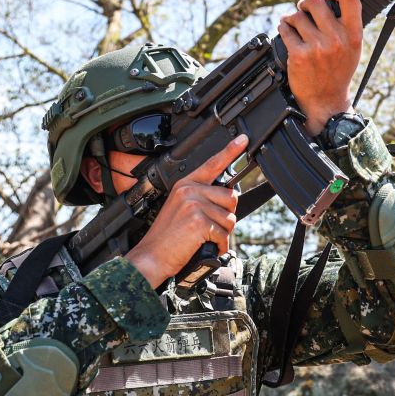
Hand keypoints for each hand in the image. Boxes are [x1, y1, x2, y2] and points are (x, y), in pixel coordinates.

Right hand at [126, 135, 246, 287]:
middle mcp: (190, 190)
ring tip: (203, 237)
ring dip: (222, 233)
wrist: (151, 255)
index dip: (230, 151)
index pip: (212, 164)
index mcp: (185, 184)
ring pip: (230, 218)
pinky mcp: (199, 222)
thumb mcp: (180, 208)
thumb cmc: (166, 237)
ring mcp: (194, 205)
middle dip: (226, 215)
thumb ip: (200, 197)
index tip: (243, 139)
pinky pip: (224, 234)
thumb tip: (228, 199)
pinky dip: (220, 245)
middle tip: (208, 227)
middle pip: (230, 197)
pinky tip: (205, 246)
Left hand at [277, 0, 362, 136]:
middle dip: (306, 3)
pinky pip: (286, 29)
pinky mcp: (299, 55)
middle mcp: (336, 39)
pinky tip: (287, 31)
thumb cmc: (338, 72)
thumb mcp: (353, 48)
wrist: (326, 100)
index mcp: (354, 35)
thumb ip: (345, 25)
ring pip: (297, 16)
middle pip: (315, 1)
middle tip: (304, 9)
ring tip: (294, 24)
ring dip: (292, 17)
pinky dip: (283, 27)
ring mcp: (317, 47)